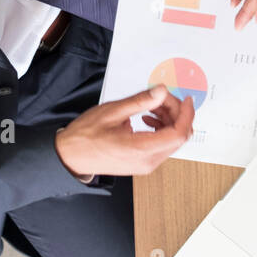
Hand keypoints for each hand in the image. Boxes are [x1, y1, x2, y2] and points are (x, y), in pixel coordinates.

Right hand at [55, 85, 194, 178]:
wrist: (70, 156)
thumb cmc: (85, 136)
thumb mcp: (112, 112)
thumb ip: (140, 102)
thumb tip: (162, 91)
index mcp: (140, 149)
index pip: (178, 134)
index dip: (186, 115)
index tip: (186, 99)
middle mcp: (147, 161)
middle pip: (178, 137)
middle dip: (175, 114)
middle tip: (161, 98)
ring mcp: (146, 165)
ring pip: (171, 141)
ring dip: (168, 121)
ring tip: (151, 107)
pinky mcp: (143, 163)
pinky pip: (162, 146)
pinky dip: (161, 130)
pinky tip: (148, 118)